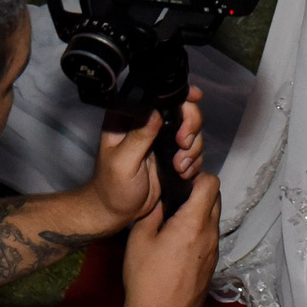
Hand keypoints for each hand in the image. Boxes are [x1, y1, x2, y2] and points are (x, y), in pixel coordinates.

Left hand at [91, 89, 205, 224]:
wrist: (117, 213)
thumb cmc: (112, 187)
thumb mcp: (122, 162)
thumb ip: (139, 137)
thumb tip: (156, 112)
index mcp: (130, 117)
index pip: (158, 95)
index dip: (180, 94)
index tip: (195, 98)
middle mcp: (149, 123)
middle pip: (183, 109)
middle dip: (190, 126)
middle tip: (183, 144)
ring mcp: (162, 139)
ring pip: (192, 130)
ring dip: (192, 148)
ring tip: (179, 167)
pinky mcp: (172, 154)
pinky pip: (193, 150)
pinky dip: (193, 161)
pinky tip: (182, 172)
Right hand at [115, 173, 220, 306]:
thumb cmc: (146, 280)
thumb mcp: (139, 239)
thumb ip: (153, 212)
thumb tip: (161, 197)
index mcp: (193, 223)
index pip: (211, 183)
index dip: (198, 176)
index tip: (181, 180)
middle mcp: (209, 235)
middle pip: (216, 199)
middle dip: (200, 192)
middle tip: (177, 198)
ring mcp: (213, 253)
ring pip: (214, 220)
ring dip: (200, 214)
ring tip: (175, 222)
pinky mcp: (211, 268)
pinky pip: (210, 240)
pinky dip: (200, 234)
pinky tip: (178, 245)